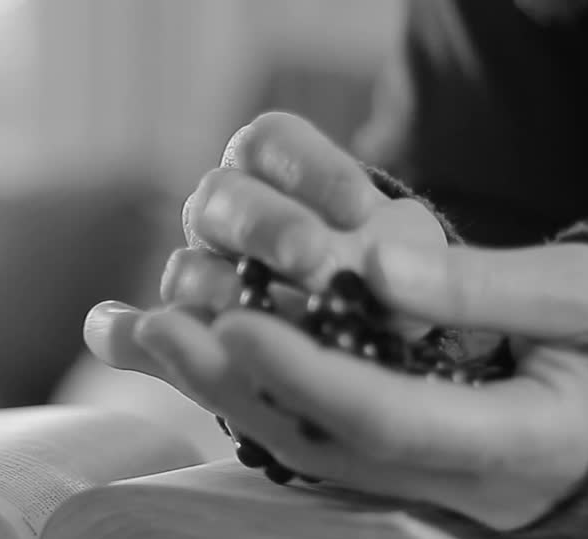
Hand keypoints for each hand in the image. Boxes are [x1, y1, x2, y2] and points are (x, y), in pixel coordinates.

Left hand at [87, 239, 587, 530]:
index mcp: (514, 444)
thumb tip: (375, 268)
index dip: (306, 374)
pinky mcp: (399, 467)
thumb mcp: (587, 295)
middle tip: (155, 326)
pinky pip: (311, 439)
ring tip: (151, 334)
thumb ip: (486, 285)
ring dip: (224, 393)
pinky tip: (195, 356)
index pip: (386, 419)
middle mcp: (456, 482)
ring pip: (305, 449)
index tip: (235, 322)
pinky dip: (250, 396)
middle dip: (233, 386)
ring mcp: (424, 486)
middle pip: (322, 445)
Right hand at [173, 112, 446, 338]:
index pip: (271, 144)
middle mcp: (224, 209)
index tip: (359, 209)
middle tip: (312, 256)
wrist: (383, 325)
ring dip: (223, 288)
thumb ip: (405, 252)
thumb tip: (383, 265)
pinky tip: (201, 343)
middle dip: (267, 226)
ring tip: (264, 315)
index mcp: (271, 164)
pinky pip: (173, 330)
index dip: (308, 171)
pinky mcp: (191, 329)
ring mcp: (200, 270)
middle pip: (222, 198)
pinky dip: (178, 334)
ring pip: (187, 266)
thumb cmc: (394, 271)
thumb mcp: (414, 253)